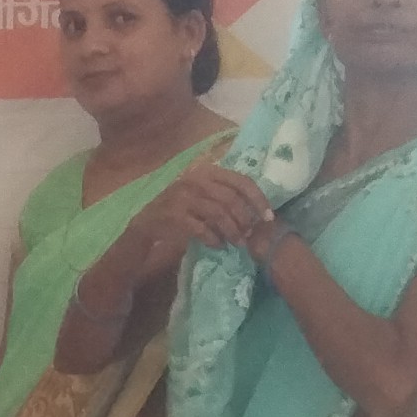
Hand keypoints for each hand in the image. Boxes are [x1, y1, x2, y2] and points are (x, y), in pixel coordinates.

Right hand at [146, 164, 280, 254]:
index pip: (241, 181)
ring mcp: (183, 196)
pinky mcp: (174, 215)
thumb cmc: (183, 208)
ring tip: (237, 243)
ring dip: (231, 231)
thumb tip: (258, 211)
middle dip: (244, 220)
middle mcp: (195, 179)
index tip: (268, 217)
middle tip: (248, 235)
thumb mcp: (204, 194)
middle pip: (231, 199)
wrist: (148, 221)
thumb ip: (226, 195)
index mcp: (207, 170)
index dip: (258, 199)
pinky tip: (218, 245)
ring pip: (218, 214)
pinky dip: (213, 239)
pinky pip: (202, 228)